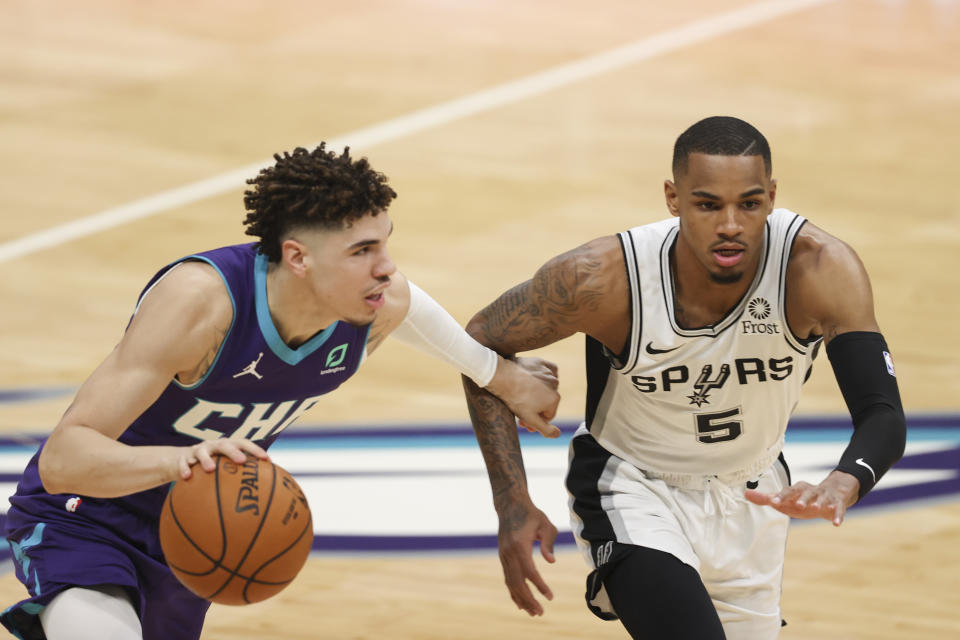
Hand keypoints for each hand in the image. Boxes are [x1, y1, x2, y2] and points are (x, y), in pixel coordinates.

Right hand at [178, 438, 269, 479]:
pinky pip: (183, 462)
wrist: (180, 461)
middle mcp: (214, 445)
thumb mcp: (223, 469)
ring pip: (202, 451)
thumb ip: (239, 477)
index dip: (255, 449)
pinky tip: (187, 478)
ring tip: (210, 469)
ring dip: (207, 459)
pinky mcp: (183, 457)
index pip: (243, 443)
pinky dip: (184, 469)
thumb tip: (262, 495)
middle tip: (241, 461)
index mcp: (227, 446)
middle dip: (234, 452)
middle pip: (225, 445)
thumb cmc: (210, 467)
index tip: (266, 459)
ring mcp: (198, 450)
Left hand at [486, 357, 560, 437]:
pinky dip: (541, 376)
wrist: (502, 377)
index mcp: (555, 399)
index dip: (535, 420)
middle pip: (546, 402)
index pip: (548, 415)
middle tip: (520, 411)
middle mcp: (555, 385)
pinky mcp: (540, 362)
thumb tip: (558, 434)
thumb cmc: (515, 399)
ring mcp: (548, 372)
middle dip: (534, 408)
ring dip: (536, 393)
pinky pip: (546, 371)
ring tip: (522, 396)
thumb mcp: (530, 419)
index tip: (523, 422)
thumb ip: (546, 429)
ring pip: (545, 388)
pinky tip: (533, 380)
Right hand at [497, 501, 557, 615]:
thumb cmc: (531, 514)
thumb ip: (548, 543)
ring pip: (511, 583)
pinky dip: (513, 591)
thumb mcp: (545, 524)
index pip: (529, 572)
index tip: (550, 597)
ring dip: (521, 599)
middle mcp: (508, 553)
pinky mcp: (502, 556)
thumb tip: (551, 561)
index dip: (540, 586)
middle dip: (529, 599)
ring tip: (532, 612)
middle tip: (540, 613)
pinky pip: (507, 578)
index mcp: (519, 546)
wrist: (510, 505)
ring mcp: (503, 556)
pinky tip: (520, 603)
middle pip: (518, 582)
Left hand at [745, 470, 859, 525]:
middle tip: (798, 505)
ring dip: (820, 503)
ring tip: (817, 508)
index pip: (787, 491)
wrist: (832, 493)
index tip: (772, 502)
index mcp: (797, 489)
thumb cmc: (802, 499)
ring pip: (822, 498)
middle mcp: (810, 491)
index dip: (781, 496)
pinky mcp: (837, 504)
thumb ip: (767, 498)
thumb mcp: (786, 499)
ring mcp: (824, 497)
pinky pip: (838, 509)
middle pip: (805, 492)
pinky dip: (837, 515)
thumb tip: (746, 494)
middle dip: (802, 498)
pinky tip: (836, 523)